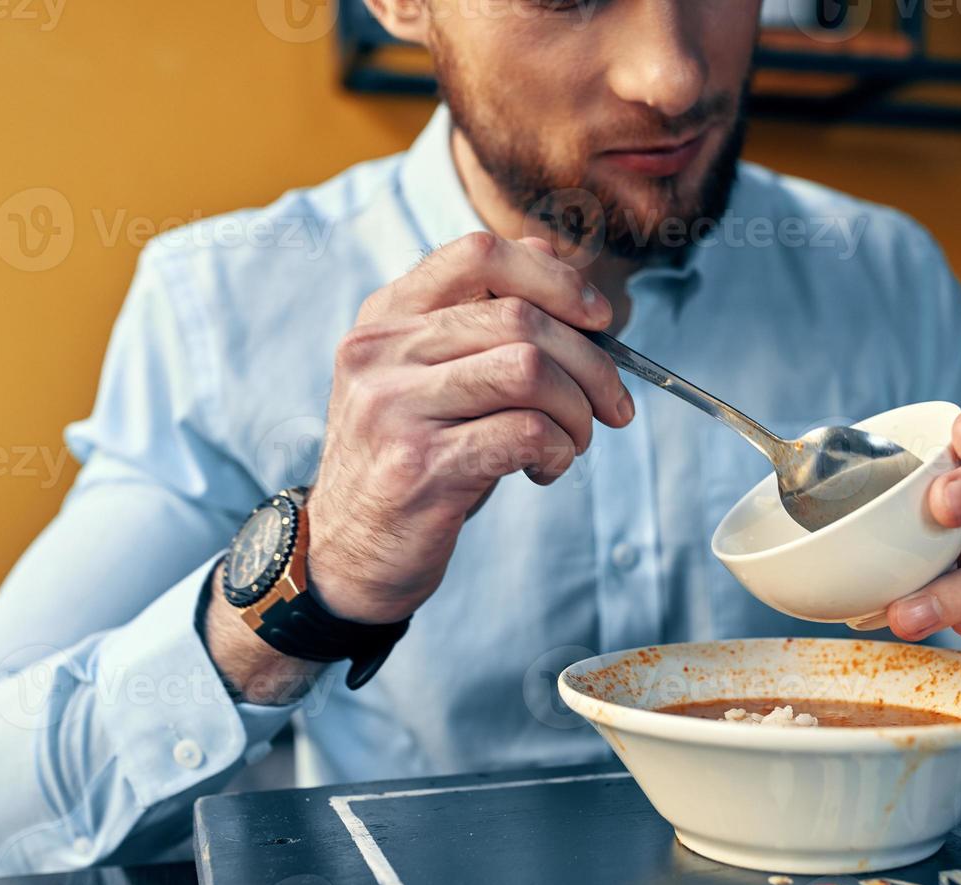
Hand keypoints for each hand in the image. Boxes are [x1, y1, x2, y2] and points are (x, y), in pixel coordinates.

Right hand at [307, 232, 631, 623]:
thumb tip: (554, 263)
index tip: (598, 319)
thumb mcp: (432, 378)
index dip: (556, 279)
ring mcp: (395, 408)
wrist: (348, 552)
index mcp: (388, 317)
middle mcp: (381, 352)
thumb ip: (480, 320)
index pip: (480, 255)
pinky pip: (526, 432)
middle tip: (611, 404)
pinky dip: (559, 450)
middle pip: (521, 318)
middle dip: (592, 362)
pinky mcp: (419, 468)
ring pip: (530, 370)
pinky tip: (546, 468)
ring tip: (573, 441)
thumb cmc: (413, 459)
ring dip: (578, 409)